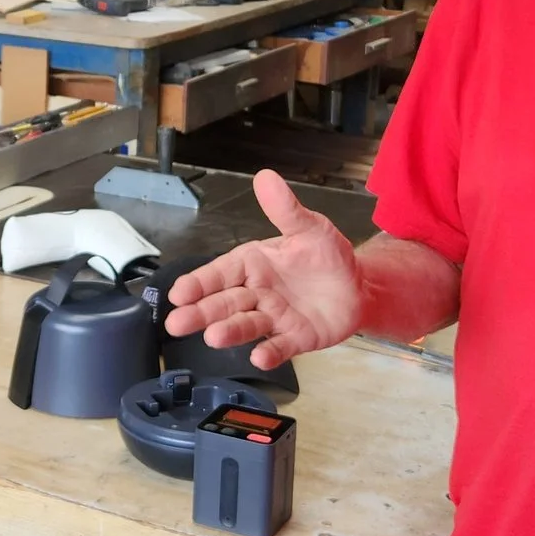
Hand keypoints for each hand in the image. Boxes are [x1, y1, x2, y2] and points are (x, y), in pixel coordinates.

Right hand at [159, 170, 363, 368]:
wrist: (357, 287)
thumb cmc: (327, 257)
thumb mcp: (310, 228)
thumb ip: (285, 210)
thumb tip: (265, 177)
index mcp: (253, 264)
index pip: (220, 273)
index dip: (199, 283)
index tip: (178, 293)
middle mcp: (257, 293)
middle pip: (224, 303)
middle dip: (201, 313)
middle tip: (177, 324)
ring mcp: (274, 318)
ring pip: (246, 325)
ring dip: (229, 332)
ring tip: (213, 337)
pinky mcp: (294, 338)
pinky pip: (280, 347)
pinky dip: (269, 353)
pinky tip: (259, 358)